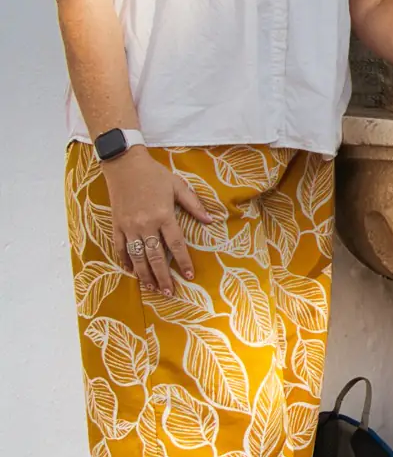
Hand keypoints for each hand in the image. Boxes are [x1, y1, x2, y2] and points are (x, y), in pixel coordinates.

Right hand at [104, 149, 217, 295]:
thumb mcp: (178, 186)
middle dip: (163, 277)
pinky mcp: (117, 225)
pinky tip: (132, 272)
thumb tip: (211, 221)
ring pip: (137, 257)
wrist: (124, 164)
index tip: (188, 276)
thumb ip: (194, 205)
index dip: (183, 262)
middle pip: (156, 257)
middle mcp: (146, 224)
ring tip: (153, 288)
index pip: (176, 245)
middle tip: (170, 292)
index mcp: (164, 215)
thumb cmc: (154, 175)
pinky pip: (120, 248)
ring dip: (145, 275)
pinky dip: (125, 262)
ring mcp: (129, 226)